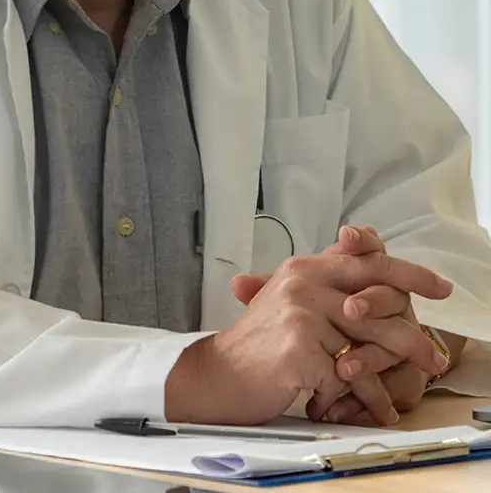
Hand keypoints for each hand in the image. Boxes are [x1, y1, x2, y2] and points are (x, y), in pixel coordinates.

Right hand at [165, 245, 450, 424]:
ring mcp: (301, 314)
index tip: (439, 287)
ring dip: (386, 378)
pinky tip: (370, 409)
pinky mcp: (300, 348)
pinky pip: (346, 376)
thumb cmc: (259, 341)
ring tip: (401, 397)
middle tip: (435, 357)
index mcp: (305, 267)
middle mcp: (304, 283)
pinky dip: (361, 398)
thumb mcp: (290, 297)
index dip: (408, 273)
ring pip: (364, 347)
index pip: (366, 261)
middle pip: (375, 305)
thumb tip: (364, 249)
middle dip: (410, 335)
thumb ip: (327, 280)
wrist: (219, 372)